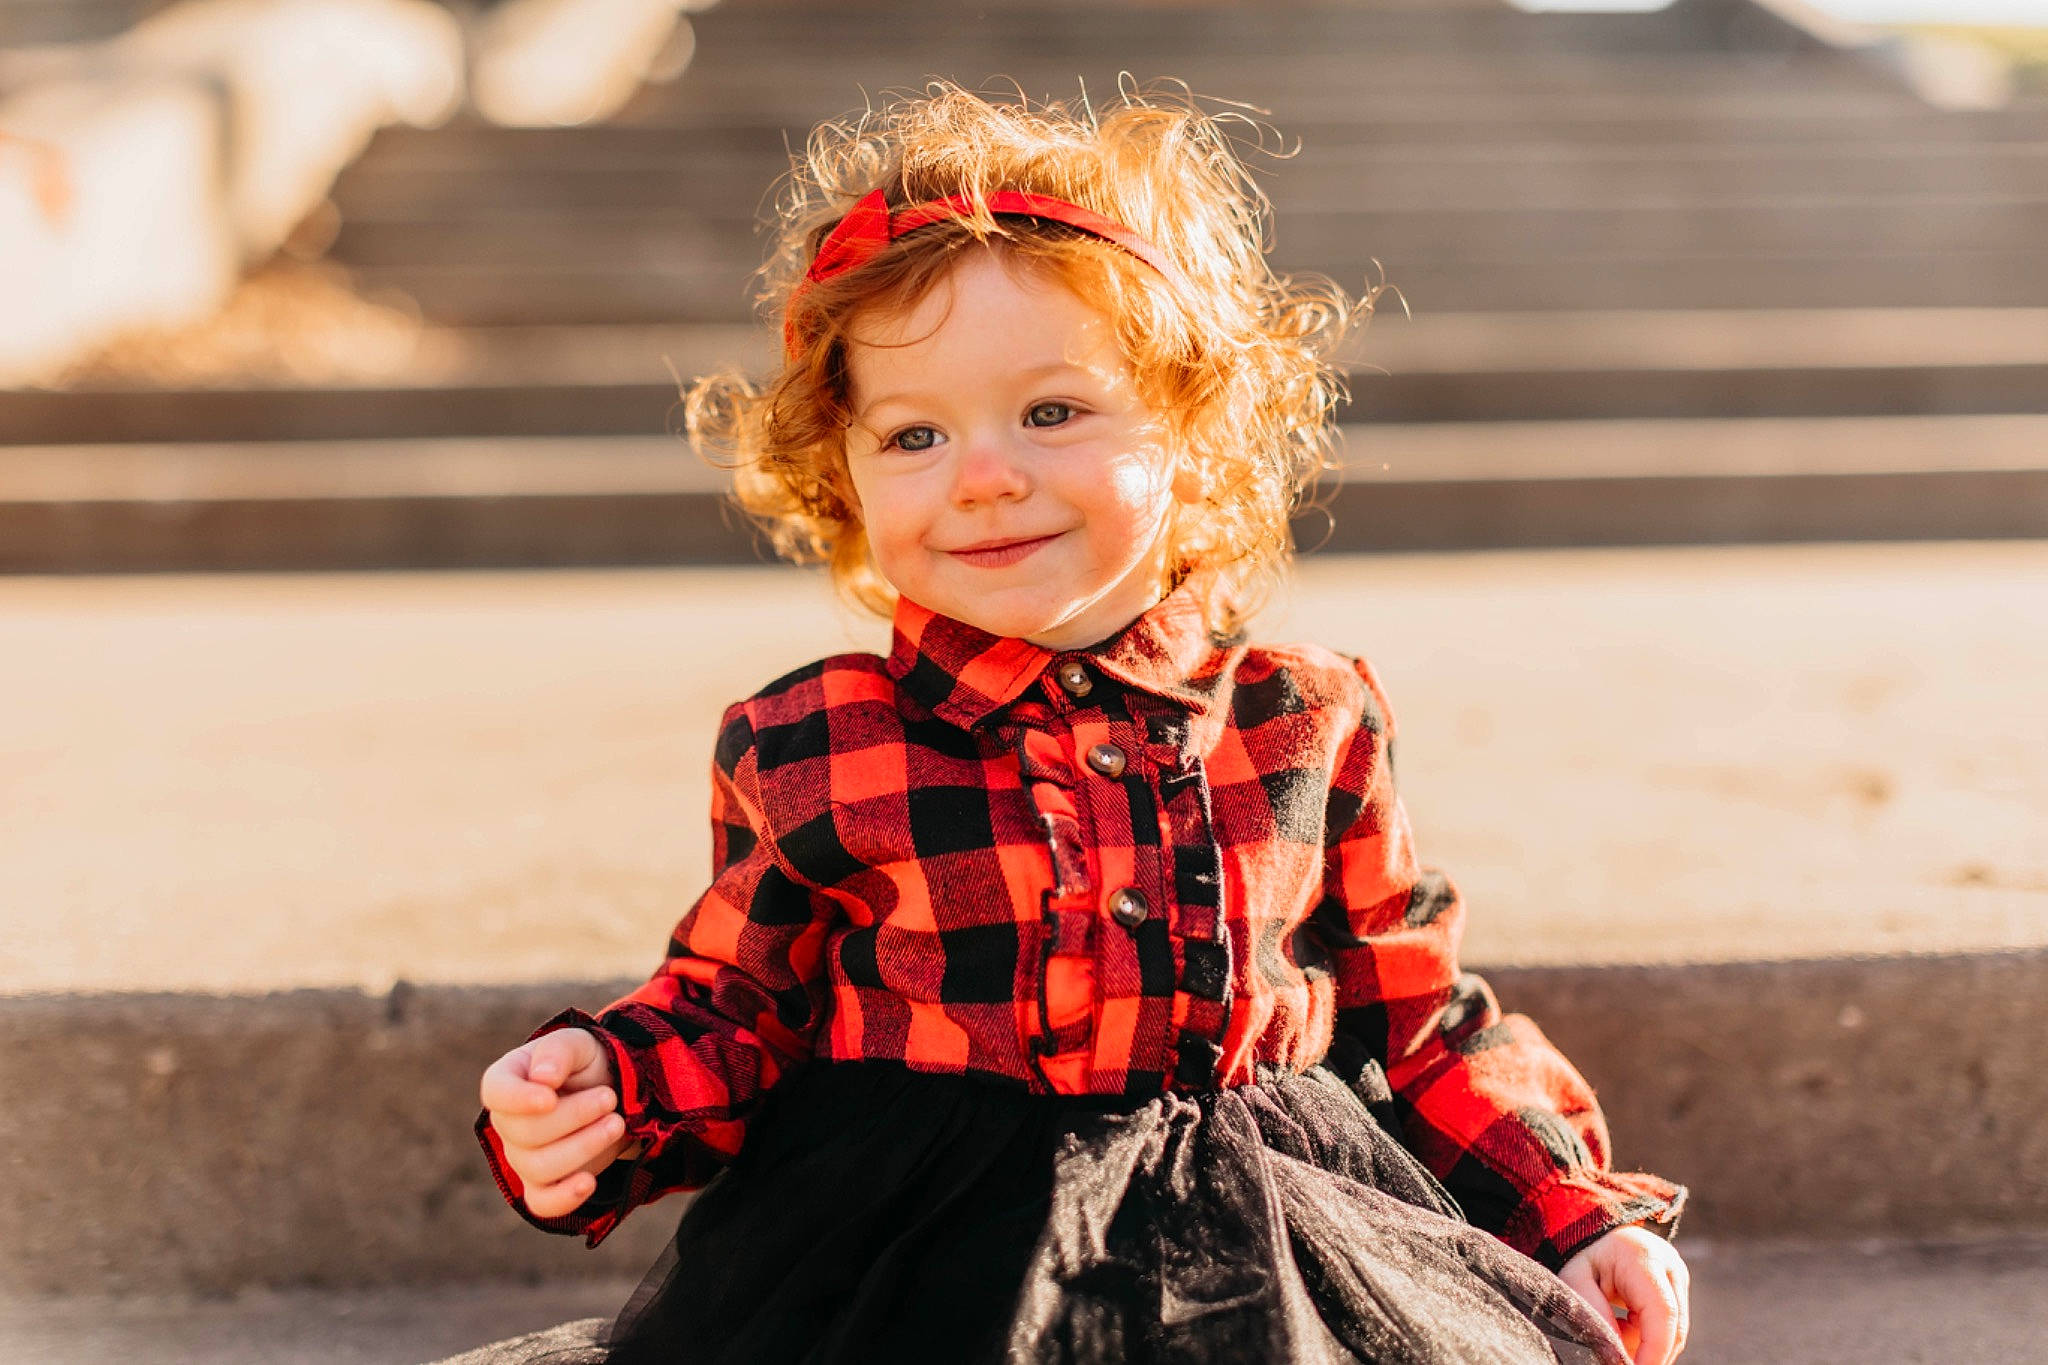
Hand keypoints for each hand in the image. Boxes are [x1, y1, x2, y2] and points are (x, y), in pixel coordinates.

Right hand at [479, 1027, 640, 1218]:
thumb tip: (543, 1078)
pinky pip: (542, 1203)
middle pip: (525, 1133)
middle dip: (574, 1117)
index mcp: (507, 1080)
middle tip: (610, 1098)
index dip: (518, 1099)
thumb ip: (559, 1051)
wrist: (609, 1093)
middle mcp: (507, 1124)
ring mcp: (522, 1157)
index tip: (550, 1097)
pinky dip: (564, 1198)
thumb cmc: (584, 1064)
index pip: (496, 1093)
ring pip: (539, 1167)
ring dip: (583, 1147)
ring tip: (616, 1124)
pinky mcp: (543, 1184)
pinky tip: (588, 1183)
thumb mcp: (578, 1044)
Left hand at [1558, 1224, 1690, 1363]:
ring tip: (1615, 1326)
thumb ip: (1594, 1313)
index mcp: (1644, 1258)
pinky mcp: (1677, 1287)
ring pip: (1673, 1330)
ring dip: (1646, 1343)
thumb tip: (1617, 1355)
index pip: (1663, 1313)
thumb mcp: (1574, 1279)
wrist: (1593, 1230)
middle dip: (1651, 1354)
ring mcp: (1677, 1277)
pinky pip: (1669, 1325)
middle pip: (1674, 1327)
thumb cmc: (1581, 1254)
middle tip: (1620, 1361)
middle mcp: (1670, 1266)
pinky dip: (1646, 1335)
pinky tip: (1623, 1322)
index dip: (1655, 1350)